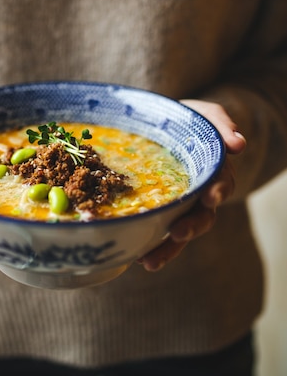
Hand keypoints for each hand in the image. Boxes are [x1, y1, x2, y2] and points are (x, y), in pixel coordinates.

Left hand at [138, 100, 245, 271]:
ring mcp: (180, 206)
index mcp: (213, 171)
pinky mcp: (160, 211)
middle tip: (178, 234)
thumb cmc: (187, 120)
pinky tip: (135, 256)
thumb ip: (222, 124)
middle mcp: (200, 194)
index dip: (218, 191)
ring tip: (149, 261)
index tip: (211, 197)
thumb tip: (238, 145)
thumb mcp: (205, 114)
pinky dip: (149, 244)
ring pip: (179, 231)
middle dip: (191, 227)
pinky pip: (157, 230)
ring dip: (167, 248)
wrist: (161, 126)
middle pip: (202, 216)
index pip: (221, 184)